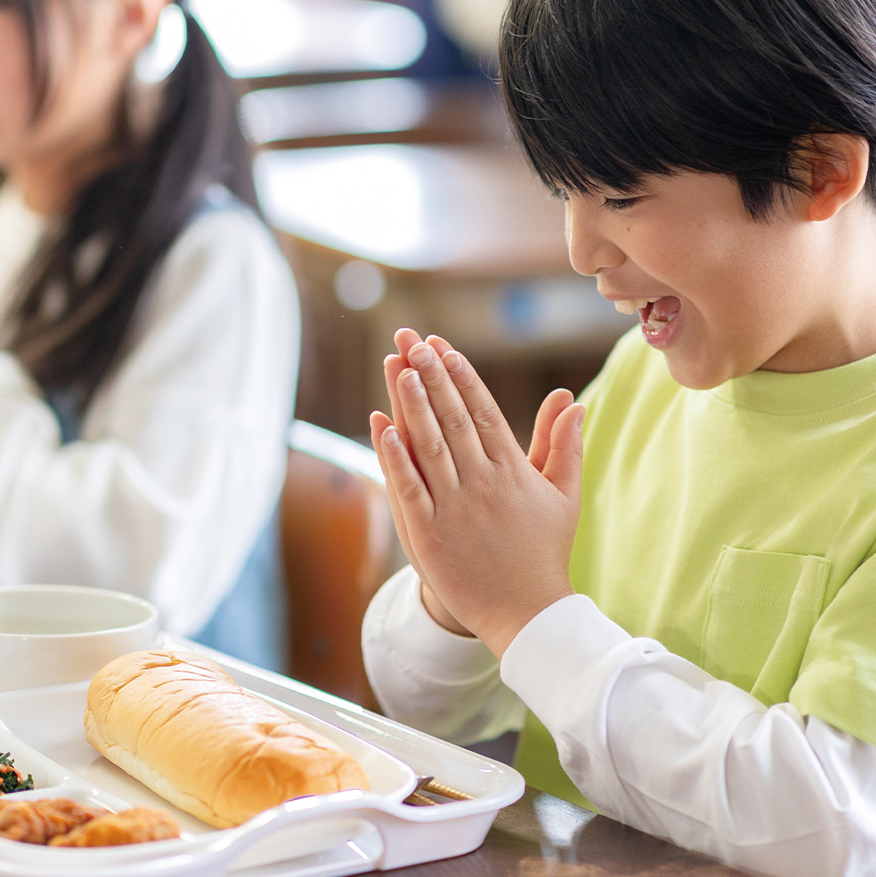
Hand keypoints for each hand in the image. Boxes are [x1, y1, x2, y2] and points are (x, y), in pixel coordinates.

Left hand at [371, 328, 584, 657]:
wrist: (527, 614)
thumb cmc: (543, 552)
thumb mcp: (563, 496)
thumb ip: (563, 445)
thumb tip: (572, 400)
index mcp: (513, 471)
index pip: (483, 411)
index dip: (461, 376)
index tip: (444, 345)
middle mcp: (484, 483)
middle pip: (453, 418)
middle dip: (432, 375)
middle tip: (412, 339)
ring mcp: (455, 508)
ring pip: (430, 445)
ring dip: (412, 403)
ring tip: (398, 366)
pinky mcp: (430, 534)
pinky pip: (409, 488)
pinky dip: (394, 456)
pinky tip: (381, 425)